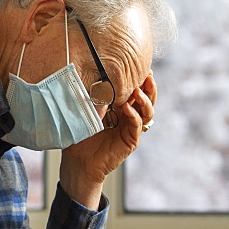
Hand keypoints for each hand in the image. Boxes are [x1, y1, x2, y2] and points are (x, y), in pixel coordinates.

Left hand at [59, 75, 156, 208]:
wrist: (79, 162)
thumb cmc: (81, 136)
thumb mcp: (85, 111)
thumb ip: (92, 97)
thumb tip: (96, 79)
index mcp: (121, 108)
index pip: (136, 91)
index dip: (140, 80)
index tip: (140, 66)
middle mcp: (129, 117)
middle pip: (148, 100)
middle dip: (149, 87)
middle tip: (148, 75)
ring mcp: (131, 129)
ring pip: (147, 113)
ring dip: (144, 100)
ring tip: (137, 91)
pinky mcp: (130, 141)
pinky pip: (137, 126)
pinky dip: (134, 115)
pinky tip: (127, 108)